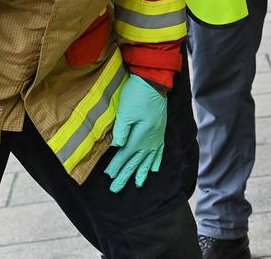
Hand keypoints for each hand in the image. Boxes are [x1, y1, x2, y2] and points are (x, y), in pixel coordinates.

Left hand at [104, 75, 167, 192]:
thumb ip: (121, 131)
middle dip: (126, 175)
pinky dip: (156, 161)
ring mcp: (157, 135)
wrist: (155, 82)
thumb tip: (118, 148)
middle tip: (117, 189)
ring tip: (138, 183)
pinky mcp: (161, 130)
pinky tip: (153, 168)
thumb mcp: (125, 111)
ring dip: (142, 172)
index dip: (117, 166)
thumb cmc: (137, 95)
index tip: (109, 176)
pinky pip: (159, 150)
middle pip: (137, 160)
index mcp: (141, 135)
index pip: (126, 155)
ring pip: (149, 158)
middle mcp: (151, 138)